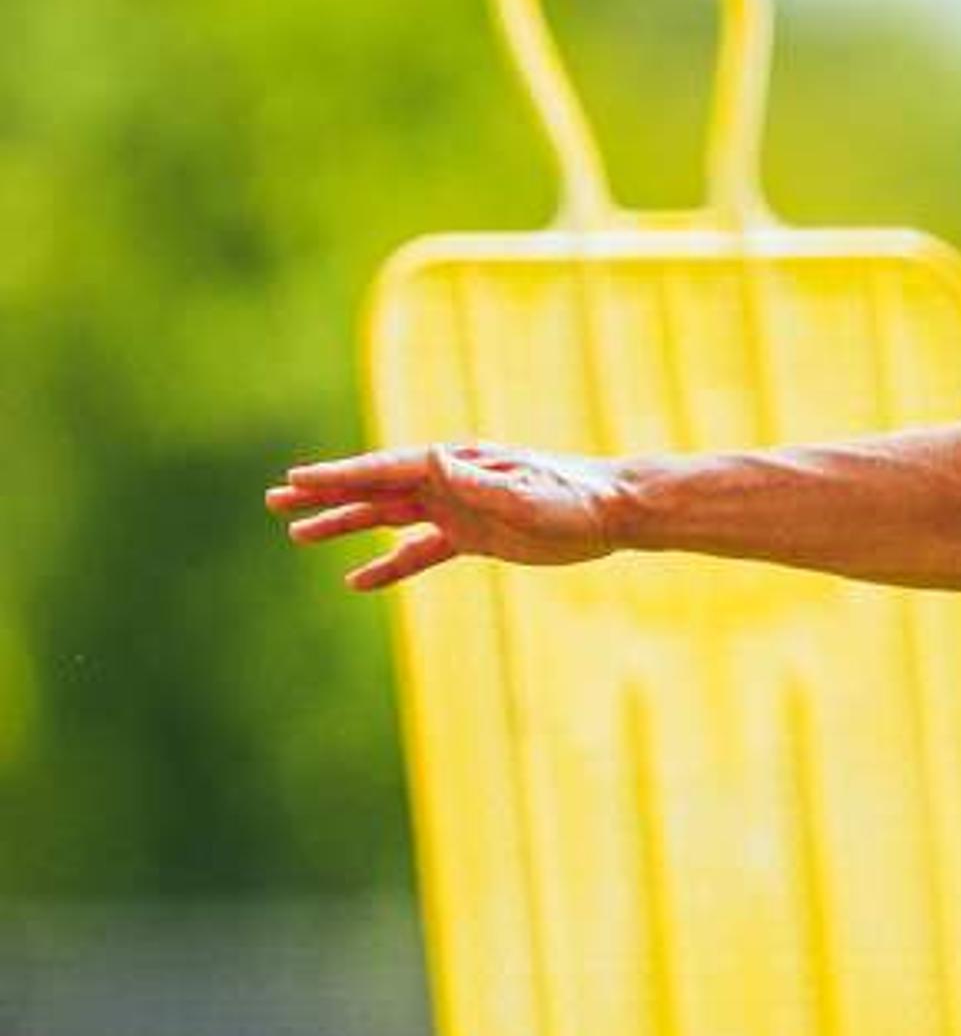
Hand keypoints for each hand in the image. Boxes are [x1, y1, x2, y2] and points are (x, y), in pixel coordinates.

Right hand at [270, 443, 621, 589]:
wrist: (612, 512)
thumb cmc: (573, 497)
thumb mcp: (525, 491)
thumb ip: (476, 480)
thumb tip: (429, 454)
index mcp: (454, 464)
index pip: (384, 470)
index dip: (338, 476)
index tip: (295, 478)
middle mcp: (449, 481)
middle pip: (373, 489)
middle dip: (324, 495)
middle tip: (274, 500)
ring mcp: (458, 508)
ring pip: (387, 518)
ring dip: (344, 526)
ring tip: (297, 535)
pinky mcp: (474, 536)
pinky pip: (420, 553)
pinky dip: (388, 565)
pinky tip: (356, 580)